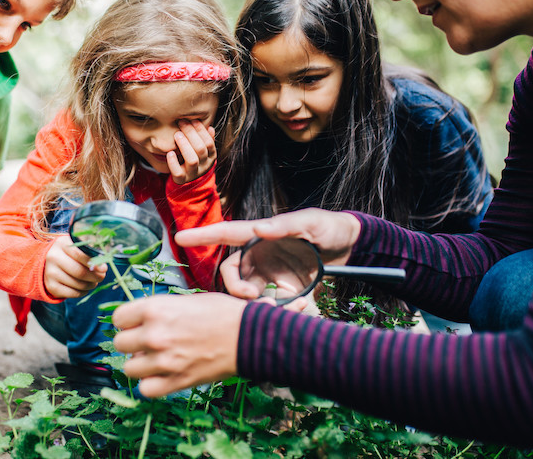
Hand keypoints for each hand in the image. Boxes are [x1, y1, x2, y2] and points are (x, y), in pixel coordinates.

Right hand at [44, 234, 107, 297]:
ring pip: (78, 284)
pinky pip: (73, 293)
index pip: (81, 255)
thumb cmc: (69, 253)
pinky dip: (83, 292)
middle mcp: (53, 257)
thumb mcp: (76, 246)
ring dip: (91, 285)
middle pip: (80, 272)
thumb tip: (103, 264)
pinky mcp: (51, 286)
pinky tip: (85, 287)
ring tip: (94, 282)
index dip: (95, 263)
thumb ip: (89, 251)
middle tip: (102, 277)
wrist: (47, 263)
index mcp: (62, 244)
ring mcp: (50, 273)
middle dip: (95, 277)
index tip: (104, 268)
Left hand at [112, 293, 245, 397]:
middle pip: (120, 343)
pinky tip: (162, 375)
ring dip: (140, 364)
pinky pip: (145, 389)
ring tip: (156, 359)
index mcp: (155, 309)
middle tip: (148, 342)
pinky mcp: (176, 381)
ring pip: (129, 368)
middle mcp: (154, 334)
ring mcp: (164, 360)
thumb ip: (161, 310)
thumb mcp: (186, 299)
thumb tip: (143, 320)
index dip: (129, 321)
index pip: (119, 318)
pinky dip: (151, 384)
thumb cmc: (222, 313)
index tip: (138, 324)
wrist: (248, 335)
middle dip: (132, 343)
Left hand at [168, 120, 215, 183]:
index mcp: (211, 157)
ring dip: (184, 145)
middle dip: (191, 134)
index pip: (209, 143)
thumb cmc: (193, 155)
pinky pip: (178, 173)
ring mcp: (193, 174)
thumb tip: (210, 128)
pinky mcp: (181, 179)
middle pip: (201, 149)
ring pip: (192, 160)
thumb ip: (205, 138)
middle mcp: (204, 166)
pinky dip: (173, 163)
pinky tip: (169, 153)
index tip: (193, 120)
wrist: (186, 175)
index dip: (201, 131)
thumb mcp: (202, 148)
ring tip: (177, 134)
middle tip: (181, 123)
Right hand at [176, 209, 361, 297]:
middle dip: (235, 287)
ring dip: (253, 304)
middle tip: (252, 297)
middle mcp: (259, 256)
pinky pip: (267, 304)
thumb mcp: (310, 223)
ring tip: (276, 306)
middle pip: (232, 273)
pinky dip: (273, 310)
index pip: (226, 233)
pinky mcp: (281, 291)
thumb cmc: (329, 228)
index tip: (179, 237)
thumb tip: (258, 227)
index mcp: (261, 236)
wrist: (352, 249)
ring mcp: (269, 274)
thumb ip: (284, 225)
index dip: (202, 236)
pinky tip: (293, 309)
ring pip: (246, 293)